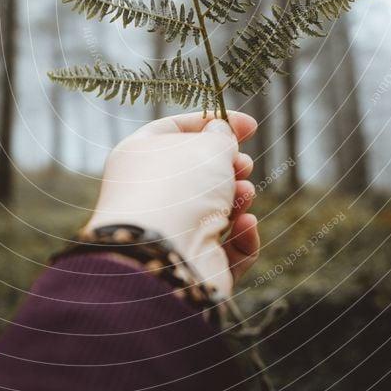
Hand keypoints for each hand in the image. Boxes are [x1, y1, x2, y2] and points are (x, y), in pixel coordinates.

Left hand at [83, 111, 259, 297]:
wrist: (163, 256)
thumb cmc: (179, 188)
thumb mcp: (207, 145)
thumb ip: (220, 136)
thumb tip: (221, 134)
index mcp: (140, 156)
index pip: (177, 130)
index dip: (213, 123)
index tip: (250, 126)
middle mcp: (150, 194)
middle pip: (198, 174)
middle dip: (229, 167)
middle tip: (244, 166)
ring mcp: (169, 234)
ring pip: (214, 211)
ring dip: (238, 199)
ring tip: (245, 194)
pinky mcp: (191, 267)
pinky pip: (225, 250)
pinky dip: (241, 238)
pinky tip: (246, 225)